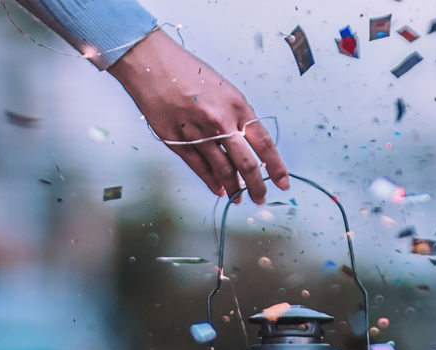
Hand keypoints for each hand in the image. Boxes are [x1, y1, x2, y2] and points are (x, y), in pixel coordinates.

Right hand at [108, 30, 288, 203]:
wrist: (152, 64)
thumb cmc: (188, 72)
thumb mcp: (224, 90)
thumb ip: (236, 117)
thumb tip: (246, 146)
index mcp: (237, 106)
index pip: (264, 143)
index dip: (276, 167)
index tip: (283, 182)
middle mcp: (220, 122)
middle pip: (247, 164)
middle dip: (257, 187)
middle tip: (260, 198)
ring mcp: (198, 134)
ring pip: (224, 171)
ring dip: (234, 189)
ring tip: (239, 198)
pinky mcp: (177, 142)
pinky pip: (200, 169)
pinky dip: (212, 182)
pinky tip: (220, 190)